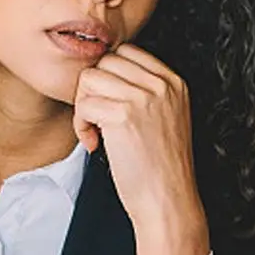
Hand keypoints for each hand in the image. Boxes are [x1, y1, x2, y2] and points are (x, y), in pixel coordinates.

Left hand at [73, 43, 209, 254]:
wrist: (167, 202)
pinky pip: (84, 104)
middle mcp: (161, 85)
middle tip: (98, 122)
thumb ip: (144, 94)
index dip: (108, 79)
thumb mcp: (164, 120)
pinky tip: (95, 145)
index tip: (109, 108)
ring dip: (83, 107)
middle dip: (92, 91)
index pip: (126, 52)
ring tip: (96, 133)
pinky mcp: (123, 116)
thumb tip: (103, 79)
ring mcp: (143, 98)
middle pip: (105, 62)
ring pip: (90, 79)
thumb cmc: (159, 170)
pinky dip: (81, 126)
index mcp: (173, 82)